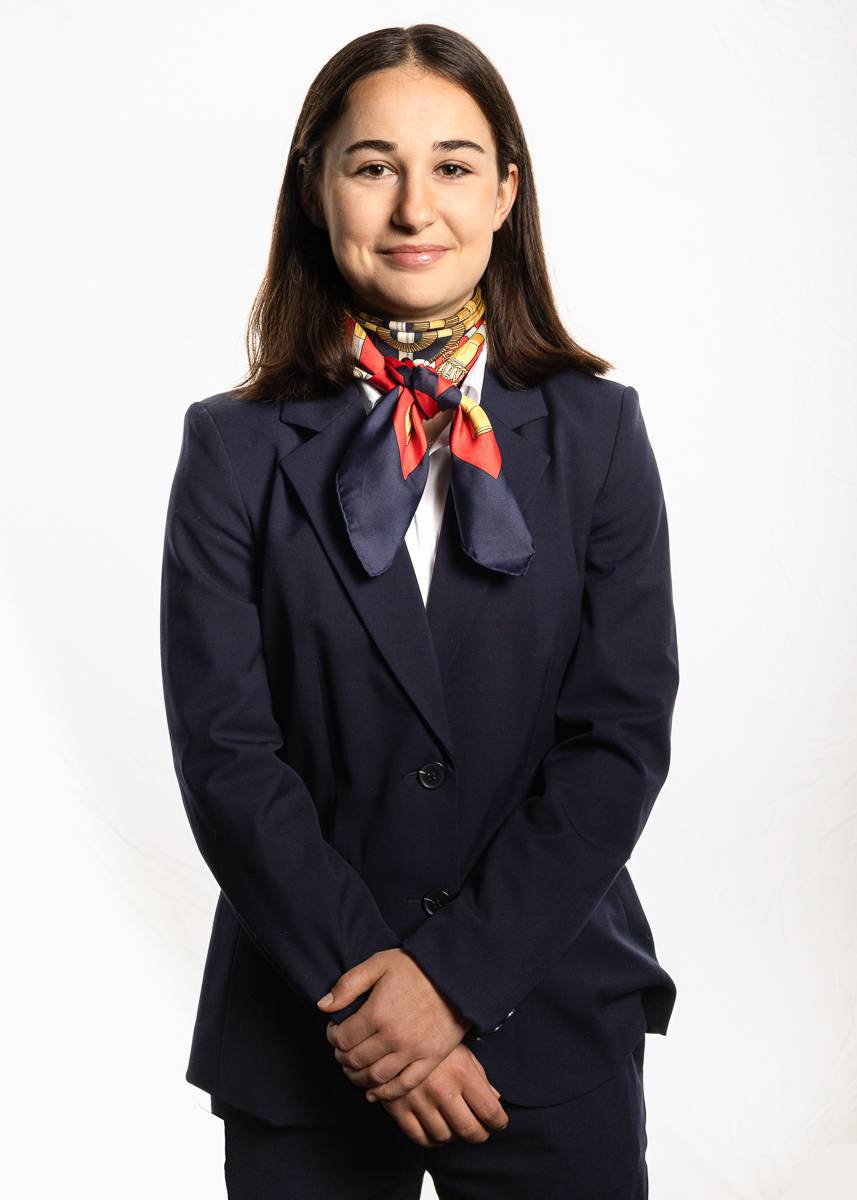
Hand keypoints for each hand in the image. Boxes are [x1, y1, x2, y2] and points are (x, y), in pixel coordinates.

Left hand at [319, 948, 470, 1099]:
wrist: (456, 975)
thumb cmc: (415, 967)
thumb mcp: (378, 963)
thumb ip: (348, 984)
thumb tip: (323, 1006)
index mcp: (377, 1013)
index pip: (343, 1039)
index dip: (333, 1037)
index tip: (334, 1031)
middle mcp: (393, 1037)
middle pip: (356, 1060)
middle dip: (343, 1057)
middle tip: (342, 1051)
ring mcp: (413, 1052)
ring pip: (375, 1077)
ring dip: (358, 1078)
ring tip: (354, 1070)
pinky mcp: (430, 1060)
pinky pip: (403, 1086)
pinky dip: (385, 1094)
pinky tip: (373, 1093)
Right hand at [374, 1043, 508, 1147]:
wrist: (393, 1029)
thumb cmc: (433, 1037)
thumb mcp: (461, 1049)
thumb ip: (479, 1076)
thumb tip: (496, 1101)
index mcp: (462, 1072)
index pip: (490, 1111)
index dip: (498, 1122)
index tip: (498, 1123)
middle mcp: (442, 1089)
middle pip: (469, 1130)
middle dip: (480, 1135)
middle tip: (481, 1131)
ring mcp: (419, 1100)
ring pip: (444, 1136)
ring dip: (453, 1135)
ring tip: (455, 1125)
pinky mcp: (398, 1107)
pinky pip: (419, 1137)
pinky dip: (431, 1140)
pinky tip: (436, 1130)